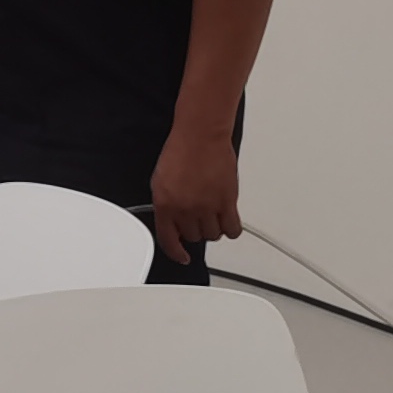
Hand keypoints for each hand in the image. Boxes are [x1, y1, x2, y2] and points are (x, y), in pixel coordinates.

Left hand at [148, 125, 241, 265]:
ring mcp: (207, 207)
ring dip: (211, 229)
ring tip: (211, 215)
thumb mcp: (160, 181)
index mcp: (165, 205)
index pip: (168, 241)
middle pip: (193, 237)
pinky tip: (227, 221)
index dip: (175, 252)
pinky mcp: (227, 202)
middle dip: (194, 230)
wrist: (200, 136)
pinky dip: (230, 230)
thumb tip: (171, 222)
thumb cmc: (181, 151)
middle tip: (197, 218)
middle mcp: (186, 209)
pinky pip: (232, 230)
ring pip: (212, 235)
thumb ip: (166, 205)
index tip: (181, 256)